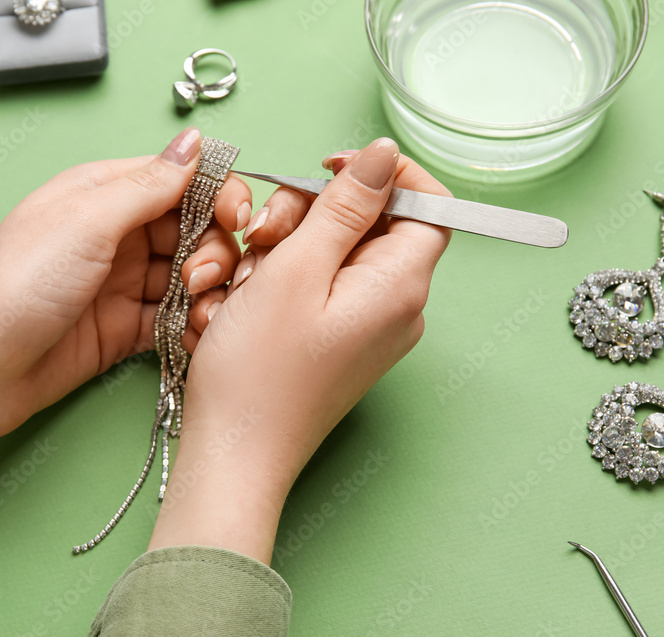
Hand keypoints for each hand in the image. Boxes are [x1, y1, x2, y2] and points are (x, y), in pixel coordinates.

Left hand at [0, 128, 250, 538]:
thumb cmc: (17, 282)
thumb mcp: (87, 219)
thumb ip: (150, 184)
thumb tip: (195, 141)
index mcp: (107, 194)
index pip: (183, 181)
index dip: (219, 197)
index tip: (238, 220)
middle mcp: (119, 235)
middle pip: (196, 231)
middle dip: (213, 252)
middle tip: (198, 278)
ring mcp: (124, 283)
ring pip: (192, 278)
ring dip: (208, 292)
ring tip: (200, 312)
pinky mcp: (126, 329)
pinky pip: (177, 320)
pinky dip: (193, 326)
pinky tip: (197, 333)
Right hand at [149, 138, 451, 562]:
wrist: (234, 455)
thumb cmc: (259, 371)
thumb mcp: (297, 269)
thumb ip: (346, 205)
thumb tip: (385, 155)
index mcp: (400, 285)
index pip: (429, 204)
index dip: (386, 175)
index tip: (331, 167)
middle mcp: (396, 307)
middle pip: (372, 225)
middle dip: (312, 214)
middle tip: (261, 234)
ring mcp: (367, 328)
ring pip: (336, 253)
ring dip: (285, 250)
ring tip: (241, 281)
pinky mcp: (339, 343)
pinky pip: (320, 288)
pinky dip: (281, 282)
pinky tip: (244, 302)